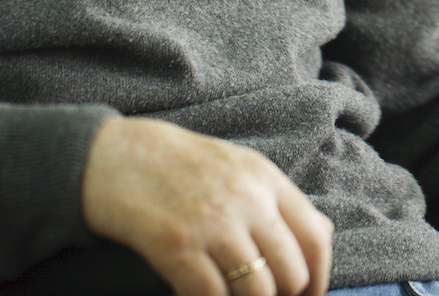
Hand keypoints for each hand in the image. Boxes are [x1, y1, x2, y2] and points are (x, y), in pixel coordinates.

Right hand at [81, 117, 333, 295]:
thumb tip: (324, 233)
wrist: (113, 156)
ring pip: (257, 290)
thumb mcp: (238, 166)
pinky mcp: (177, 245)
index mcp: (265, 178)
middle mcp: (246, 199)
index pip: (315, 238)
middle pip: (291, 271)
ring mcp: (212, 222)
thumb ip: (279, 200)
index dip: (318, 278)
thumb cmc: (177, 165)